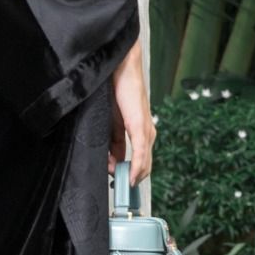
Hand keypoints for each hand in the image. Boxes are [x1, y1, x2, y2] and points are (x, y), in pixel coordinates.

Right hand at [108, 38, 154, 185]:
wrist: (119, 65)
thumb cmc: (114, 88)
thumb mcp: (110, 119)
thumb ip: (112, 140)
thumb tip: (108, 160)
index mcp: (138, 130)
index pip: (137, 160)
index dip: (128, 174)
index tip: (117, 184)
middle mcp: (146, 131)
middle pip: (144, 165)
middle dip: (130, 179)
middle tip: (117, 189)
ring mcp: (145, 129)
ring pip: (144, 162)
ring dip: (133, 176)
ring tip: (120, 186)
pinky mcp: (140, 125)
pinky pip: (140, 152)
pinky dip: (136, 167)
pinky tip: (130, 177)